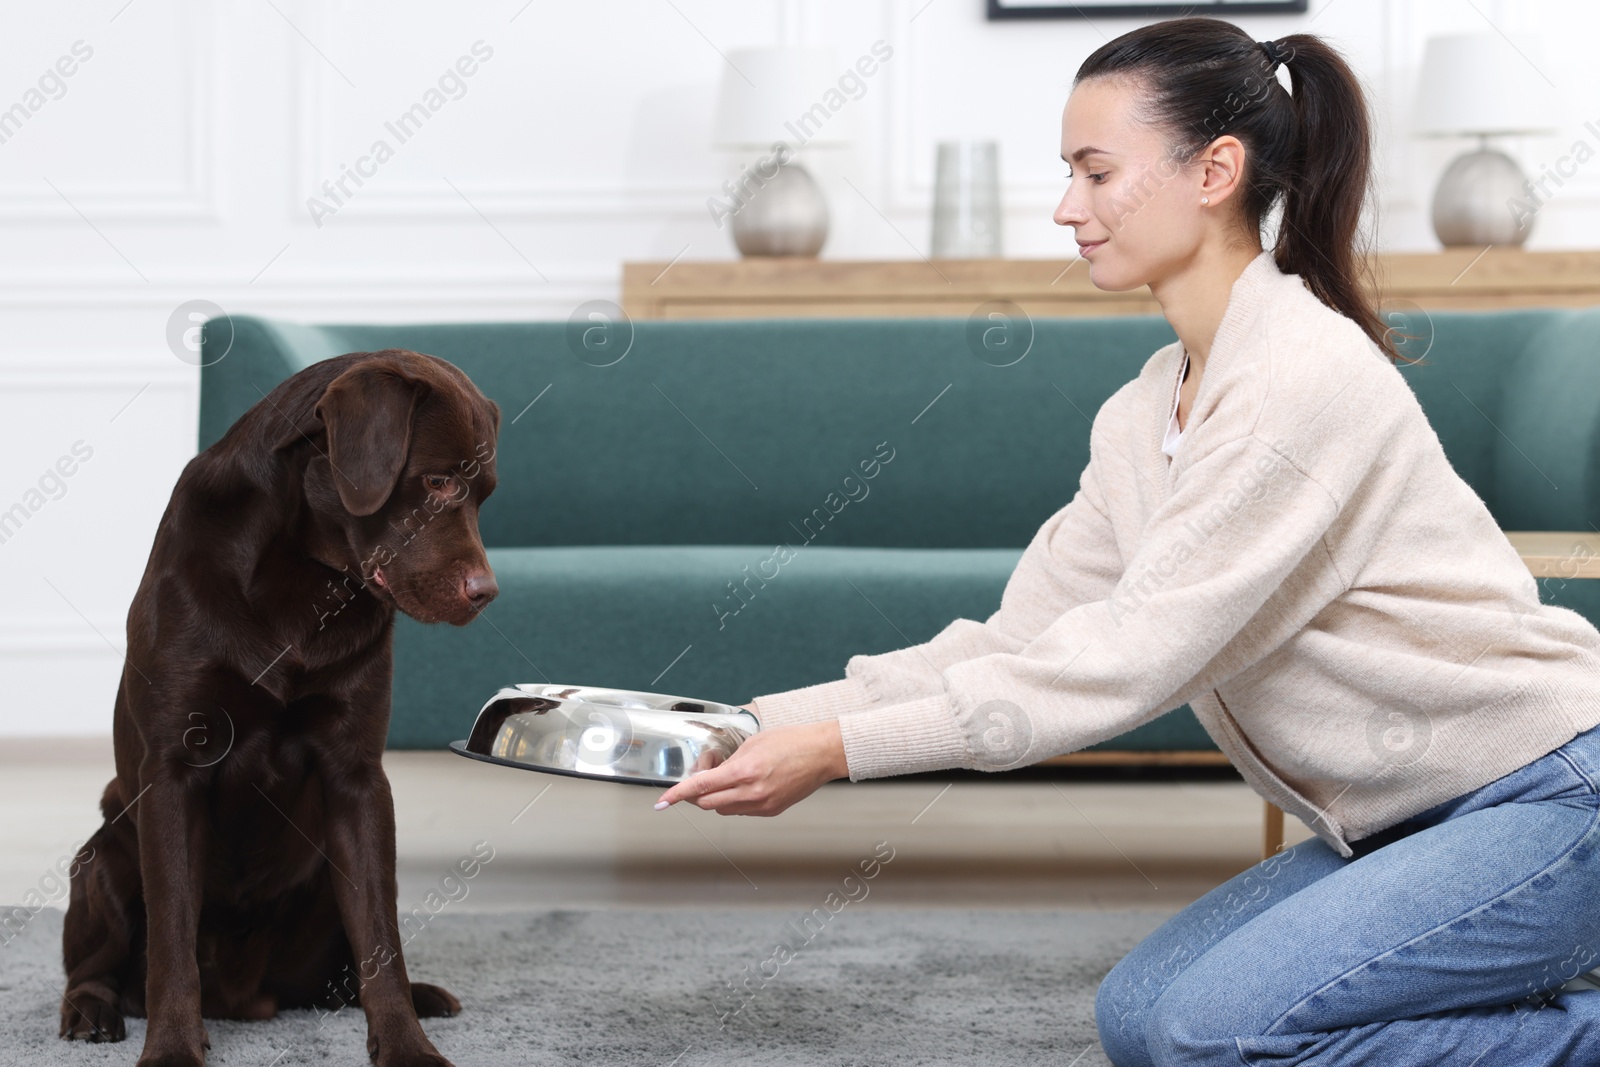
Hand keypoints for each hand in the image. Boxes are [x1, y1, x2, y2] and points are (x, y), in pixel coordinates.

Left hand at [652, 716, 847, 816]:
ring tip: (728, 774)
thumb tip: (711, 774)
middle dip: (696, 790)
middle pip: (706, 803)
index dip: (677, 794)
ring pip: (722, 809)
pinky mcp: (771, 811)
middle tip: (705, 769)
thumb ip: (728, 762)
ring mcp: (762, 805)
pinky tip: (744, 784)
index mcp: (744, 771)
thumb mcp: (752, 743)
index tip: (662, 802)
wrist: (821, 754)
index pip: (701, 786)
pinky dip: (733, 800)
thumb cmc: (791, 741)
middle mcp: (751, 793)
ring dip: (715, 795)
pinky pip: (740, 811)